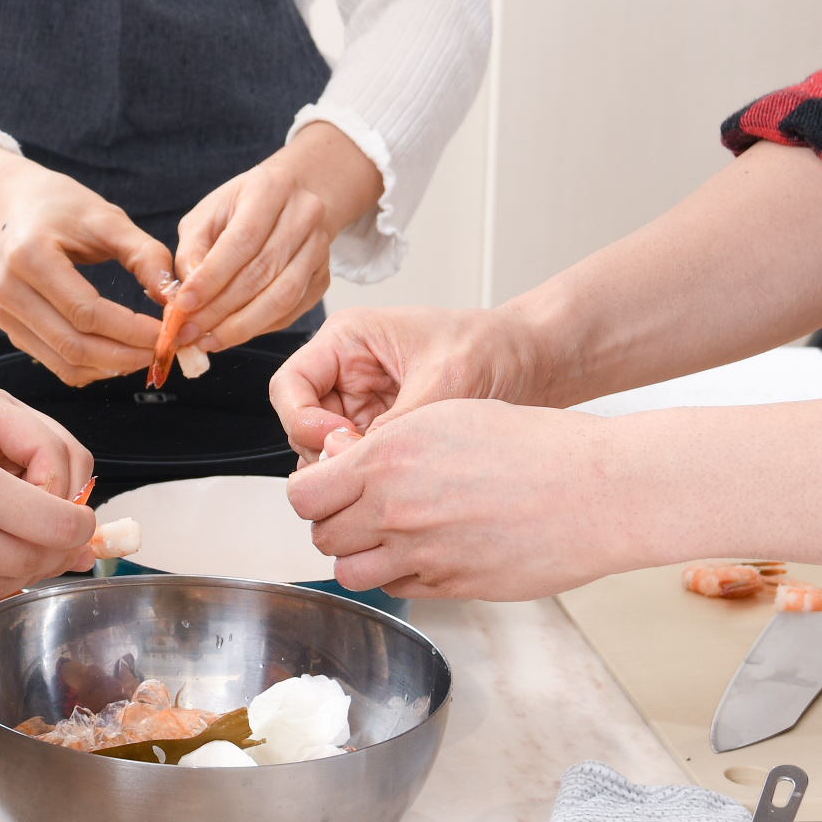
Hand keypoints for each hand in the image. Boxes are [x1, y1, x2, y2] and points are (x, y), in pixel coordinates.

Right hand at [0, 146, 170, 384]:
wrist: (10, 207)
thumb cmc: (61, 207)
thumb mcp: (106, 218)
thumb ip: (144, 254)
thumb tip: (175, 299)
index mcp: (29, 256)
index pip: (85, 312)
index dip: (130, 330)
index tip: (167, 332)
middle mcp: (8, 290)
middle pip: (73, 345)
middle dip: (126, 355)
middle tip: (163, 349)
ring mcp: (4, 314)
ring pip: (65, 364)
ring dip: (112, 367)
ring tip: (146, 353)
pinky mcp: (10, 329)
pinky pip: (56, 364)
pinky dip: (94, 368)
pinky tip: (119, 353)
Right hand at [0, 393, 103, 619]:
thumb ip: (6, 482)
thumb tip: (62, 520)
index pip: (62, 525)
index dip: (79, 522)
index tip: (76, 514)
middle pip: (36, 562)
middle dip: (51, 547)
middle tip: (49, 528)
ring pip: (1, 591)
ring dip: (14, 570)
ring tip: (3, 539)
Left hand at [169, 123, 382, 355]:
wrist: (289, 200)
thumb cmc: (240, 207)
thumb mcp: (206, 215)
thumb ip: (192, 252)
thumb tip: (185, 298)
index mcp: (271, 189)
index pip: (242, 241)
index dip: (212, 277)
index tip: (183, 305)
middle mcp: (304, 216)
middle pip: (262, 273)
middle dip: (220, 309)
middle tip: (188, 331)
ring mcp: (319, 248)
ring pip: (282, 298)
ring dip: (240, 326)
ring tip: (207, 340)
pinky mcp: (323, 277)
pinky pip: (291, 312)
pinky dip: (258, 328)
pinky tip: (231, 334)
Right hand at [270, 300, 561, 449]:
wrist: (531, 360)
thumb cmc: (491, 346)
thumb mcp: (442, 382)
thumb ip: (397, 424)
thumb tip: (361, 465)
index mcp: (349, 339)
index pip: (290, 385)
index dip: (302, 421)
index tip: (337, 444)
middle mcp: (348, 371)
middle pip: (302, 424)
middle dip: (325, 453)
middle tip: (364, 471)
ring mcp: (364, 402)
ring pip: (327, 449)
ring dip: (349, 468)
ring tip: (388, 477)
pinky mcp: (384, 428)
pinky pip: (359, 460)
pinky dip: (371, 476)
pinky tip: (400, 481)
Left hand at [283, 399, 620, 601]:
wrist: (598, 490)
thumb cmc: (535, 444)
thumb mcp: (447, 415)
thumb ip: (386, 442)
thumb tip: (342, 461)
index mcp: (389, 458)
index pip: (304, 493)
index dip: (311, 491)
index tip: (326, 486)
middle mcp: (397, 510)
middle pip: (322, 535)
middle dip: (333, 523)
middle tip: (359, 509)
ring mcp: (424, 554)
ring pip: (352, 573)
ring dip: (360, 556)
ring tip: (389, 535)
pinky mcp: (453, 587)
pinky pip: (399, 588)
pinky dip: (401, 573)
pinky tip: (430, 549)